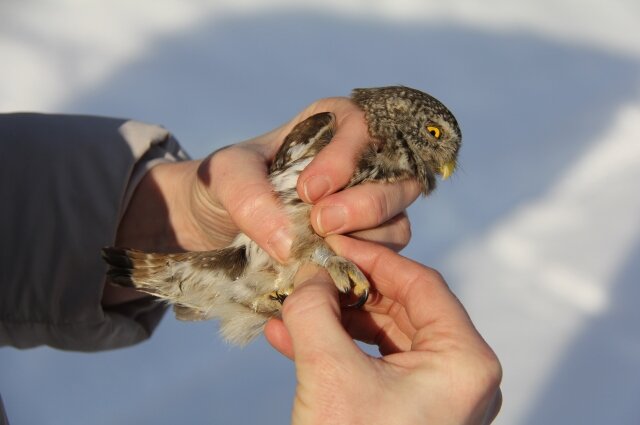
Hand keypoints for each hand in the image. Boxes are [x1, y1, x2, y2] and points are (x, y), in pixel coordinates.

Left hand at [116, 96, 418, 256]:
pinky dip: (365, 261)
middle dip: (365, 203)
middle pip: (395, 174)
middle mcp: (359, 161)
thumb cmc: (223, 186)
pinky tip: (331, 265)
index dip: (345, 157)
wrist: (214, 224)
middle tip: (321, 224)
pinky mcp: (365, 241)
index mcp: (330, 126)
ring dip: (368, 236)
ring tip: (323, 248)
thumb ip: (252, 200)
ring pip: (397, 215)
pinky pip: (387, 251)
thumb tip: (291, 245)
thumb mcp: (225, 178)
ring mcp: (367, 203)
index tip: (307, 191)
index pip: (362, 126)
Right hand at [264, 236, 501, 424]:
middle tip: (309, 271)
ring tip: (291, 303)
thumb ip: (315, 311)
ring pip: (381, 335)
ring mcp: (434, 394)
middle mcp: (458, 374)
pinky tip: (287, 336)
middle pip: (400, 307)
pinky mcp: (406, 410)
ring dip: (333, 319)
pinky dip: (334, 348)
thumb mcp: (329, 374)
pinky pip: (371, 364)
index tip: (335, 241)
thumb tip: (308, 271)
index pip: (421, 284)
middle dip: (347, 289)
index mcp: (464, 361)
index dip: (373, 258)